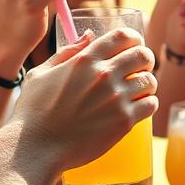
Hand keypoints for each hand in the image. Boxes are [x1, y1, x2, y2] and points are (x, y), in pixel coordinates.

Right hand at [17, 29, 157, 171]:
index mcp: (84, 60)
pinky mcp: (124, 120)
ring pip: (150, 81)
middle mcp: (103, 75)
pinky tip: (139, 107)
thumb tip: (89, 35)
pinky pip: (151, 104)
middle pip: (143, 55)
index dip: (134, 39)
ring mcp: (116, 98)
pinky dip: (148, 104)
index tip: (134, 46)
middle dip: (145, 60)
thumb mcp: (41, 74)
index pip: (123, 36)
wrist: (35, 149)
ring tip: (138, 92)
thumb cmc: (33, 113)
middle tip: (140, 70)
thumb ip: (67, 53)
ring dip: (147, 84)